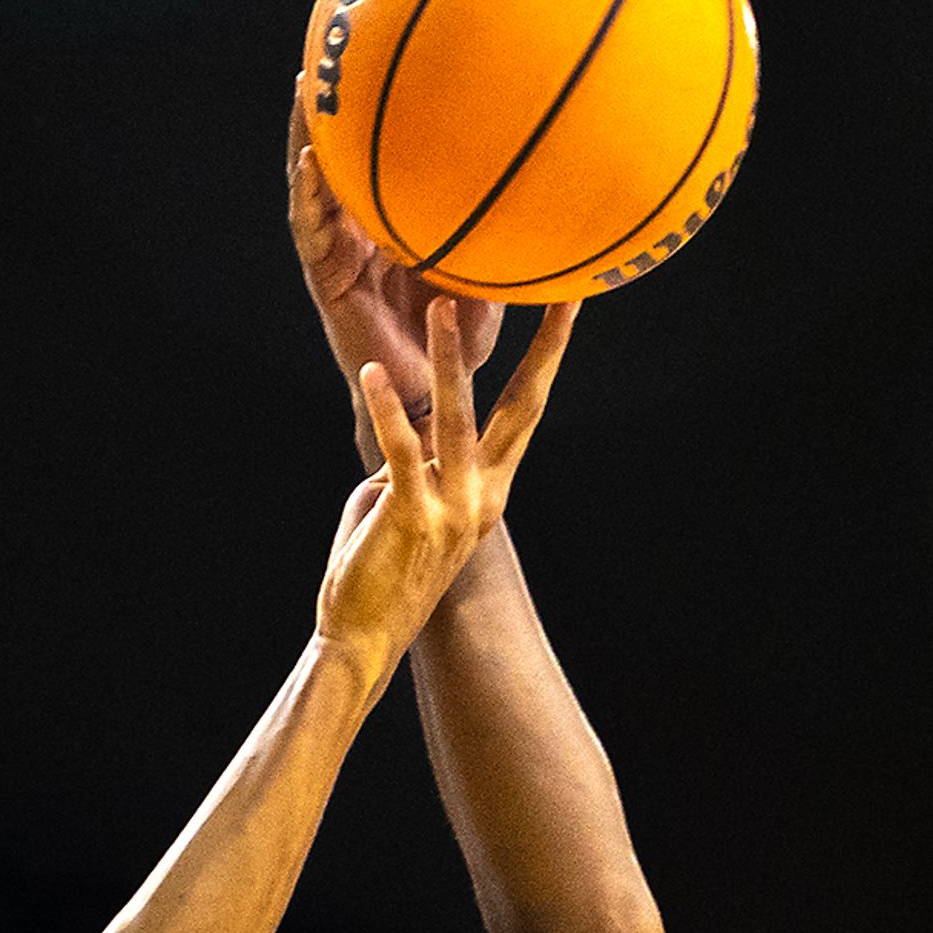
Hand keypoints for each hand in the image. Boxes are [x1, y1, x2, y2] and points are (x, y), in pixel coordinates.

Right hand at [289, 80, 504, 450]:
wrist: (432, 401)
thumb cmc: (461, 341)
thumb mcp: (492, 273)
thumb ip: (510, 232)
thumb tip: (570, 185)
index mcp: (389, 227)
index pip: (376, 160)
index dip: (374, 114)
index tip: (381, 55)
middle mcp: (359, 234)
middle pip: (338, 159)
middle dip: (331, 108)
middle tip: (331, 48)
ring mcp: (339, 256)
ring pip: (314, 186)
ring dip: (305, 136)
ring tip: (306, 89)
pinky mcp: (328, 283)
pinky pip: (313, 233)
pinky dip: (309, 196)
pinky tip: (310, 161)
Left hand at [312, 291, 573, 665]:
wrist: (365, 639)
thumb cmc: (378, 573)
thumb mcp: (406, 507)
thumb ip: (414, 466)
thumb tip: (407, 439)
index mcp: (489, 493)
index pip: (525, 414)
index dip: (547, 360)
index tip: (567, 309)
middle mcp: (483, 497)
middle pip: (521, 409)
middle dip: (543, 348)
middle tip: (557, 292)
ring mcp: (451, 508)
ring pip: (457, 418)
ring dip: (450, 359)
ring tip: (441, 305)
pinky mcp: (411, 516)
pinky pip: (401, 451)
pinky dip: (387, 410)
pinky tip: (373, 375)